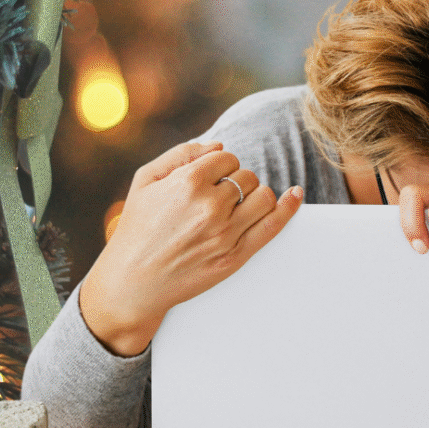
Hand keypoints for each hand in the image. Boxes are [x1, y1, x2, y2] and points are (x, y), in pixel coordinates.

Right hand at [79, 141, 302, 355]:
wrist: (132, 282)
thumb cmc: (137, 228)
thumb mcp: (145, 180)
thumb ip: (182, 154)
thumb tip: (220, 145)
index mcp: (188, 183)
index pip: (227, 157)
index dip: (220, 166)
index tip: (211, 178)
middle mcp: (210, 207)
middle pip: (247, 176)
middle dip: (235, 182)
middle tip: (216, 198)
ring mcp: (225, 233)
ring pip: (264, 196)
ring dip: (254, 196)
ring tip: (236, 207)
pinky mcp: (235, 256)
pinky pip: (272, 225)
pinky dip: (289, 208)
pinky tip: (296, 195)